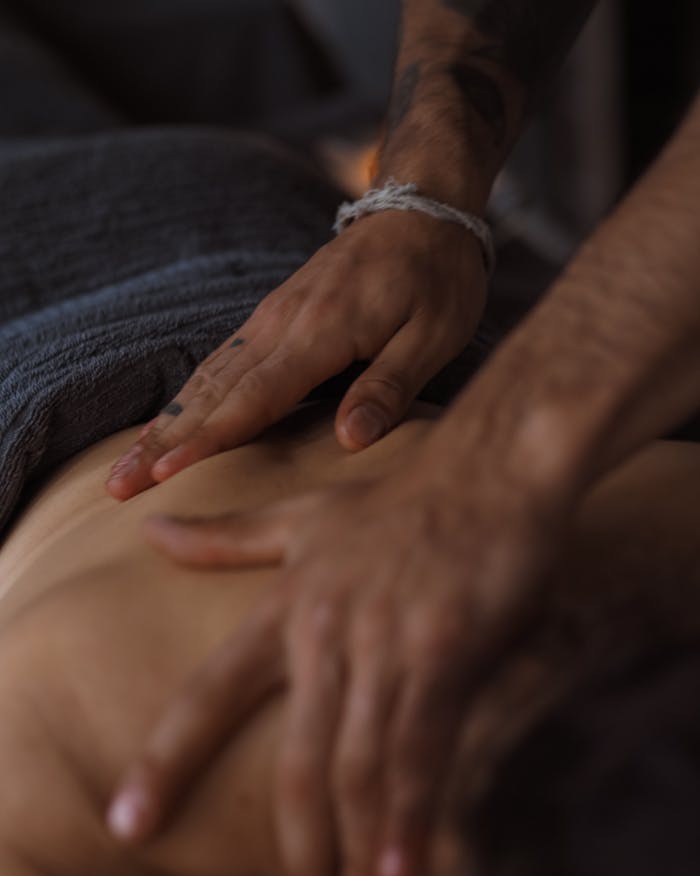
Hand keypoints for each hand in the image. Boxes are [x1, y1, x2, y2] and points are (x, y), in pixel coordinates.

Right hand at [106, 211, 486, 499]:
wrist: (421, 209)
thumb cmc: (437, 277)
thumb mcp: (433, 336)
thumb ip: (388, 387)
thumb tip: (351, 440)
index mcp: (321, 332)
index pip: (254, 397)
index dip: (209, 439)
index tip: (165, 473)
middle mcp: (281, 324)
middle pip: (212, 392)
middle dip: (162, 441)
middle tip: (119, 485)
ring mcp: (271, 317)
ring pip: (206, 377)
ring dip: (164, 421)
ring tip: (127, 463)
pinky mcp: (273, 314)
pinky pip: (219, 360)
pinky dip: (187, 395)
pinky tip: (169, 418)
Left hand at [106, 451, 560, 875]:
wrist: (487, 470)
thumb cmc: (398, 502)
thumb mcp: (303, 517)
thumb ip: (227, 538)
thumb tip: (148, 531)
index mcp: (285, 605)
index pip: (208, 692)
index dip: (167, 761)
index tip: (128, 825)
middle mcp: (326, 629)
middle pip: (296, 761)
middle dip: (294, 854)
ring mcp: (386, 639)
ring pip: (357, 767)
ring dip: (352, 853)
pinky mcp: (444, 646)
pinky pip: (422, 744)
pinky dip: (410, 811)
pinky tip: (401, 868)